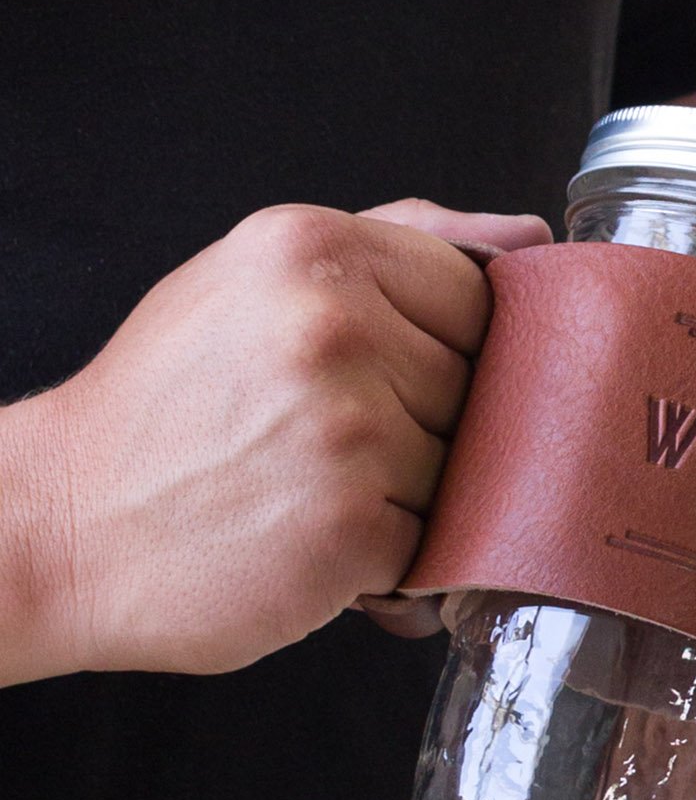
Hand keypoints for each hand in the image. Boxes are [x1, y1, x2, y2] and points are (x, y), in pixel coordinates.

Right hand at [20, 199, 547, 676]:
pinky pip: (442, 545)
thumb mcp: (263, 283)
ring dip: (417, 499)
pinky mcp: (352, 527)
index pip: (483, 298)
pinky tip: (322, 547)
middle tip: (333, 447)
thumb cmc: (171, 409)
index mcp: (314, 248)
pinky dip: (398, 562)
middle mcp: (334, 326)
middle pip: (483, 387)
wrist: (59, 525)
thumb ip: (404, 245)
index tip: (396, 382)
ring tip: (322, 494)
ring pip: (471, 470)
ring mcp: (347, 429)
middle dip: (432, 430)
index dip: (455, 356)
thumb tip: (532, 237)